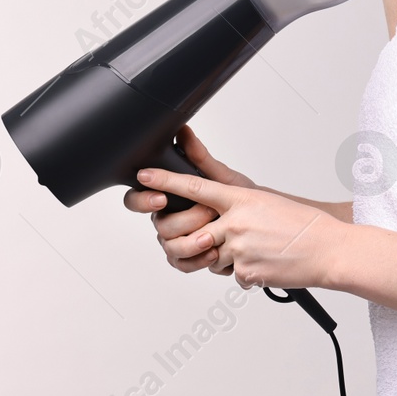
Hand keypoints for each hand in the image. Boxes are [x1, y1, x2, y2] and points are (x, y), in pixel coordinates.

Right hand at [123, 124, 255, 275]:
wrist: (259, 221)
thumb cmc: (238, 197)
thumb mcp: (221, 176)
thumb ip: (199, 156)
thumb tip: (183, 131)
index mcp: (167, 197)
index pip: (136, 199)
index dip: (143, 200)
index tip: (161, 198)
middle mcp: (167, 219)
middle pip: (158, 225)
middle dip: (183, 220)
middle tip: (207, 213)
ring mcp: (176, 240)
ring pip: (169, 247)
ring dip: (190, 244)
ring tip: (211, 238)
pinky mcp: (188, 258)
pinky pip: (182, 264)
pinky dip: (197, 261)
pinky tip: (213, 254)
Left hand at [135, 165, 343, 290]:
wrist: (331, 250)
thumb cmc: (306, 226)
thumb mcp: (269, 204)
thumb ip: (239, 208)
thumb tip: (220, 219)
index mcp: (242, 200)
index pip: (196, 187)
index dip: (166, 181)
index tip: (144, 176)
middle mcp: (236, 222)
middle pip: (197, 233)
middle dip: (207, 242)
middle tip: (234, 240)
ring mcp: (239, 248)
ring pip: (215, 259)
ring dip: (232, 260)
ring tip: (263, 251)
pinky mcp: (245, 272)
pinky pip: (234, 276)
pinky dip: (250, 273)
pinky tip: (271, 264)